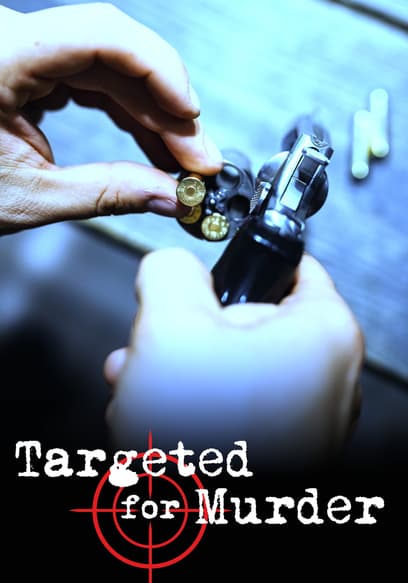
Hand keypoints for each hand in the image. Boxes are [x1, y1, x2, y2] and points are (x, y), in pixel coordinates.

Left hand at [0, 4, 221, 233]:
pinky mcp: (30, 69)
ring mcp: (23, 51)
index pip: (102, 35)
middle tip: (198, 159)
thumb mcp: (28, 196)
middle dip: (166, 111)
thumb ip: (107, 192)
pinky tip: (150, 145)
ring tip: (181, 161)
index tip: (192, 117)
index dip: (160, 71)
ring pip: (111, 71)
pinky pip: (92, 82)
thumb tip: (169, 196)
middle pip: (116, 57)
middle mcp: (13, 39)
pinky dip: (126, 115)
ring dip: (153, 116)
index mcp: (2, 55)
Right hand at [104, 248, 363, 468]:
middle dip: (192, 330)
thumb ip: (170, 272)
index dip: (243, 265)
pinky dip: (199, 404)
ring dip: (184, 369)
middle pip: (252, 324)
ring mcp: (307, 422)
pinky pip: (238, 408)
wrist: (195, 522)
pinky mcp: (282, 451)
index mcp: (323, 336)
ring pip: (237, 369)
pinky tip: (157, 414)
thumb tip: (170, 265)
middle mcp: (328, 381)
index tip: (214, 273)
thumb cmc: (202, 436)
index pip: (293, 269)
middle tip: (156, 339)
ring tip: (142, 379)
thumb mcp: (168, 324)